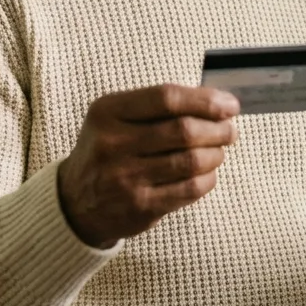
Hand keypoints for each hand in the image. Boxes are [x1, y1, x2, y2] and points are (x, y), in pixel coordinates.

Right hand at [57, 84, 239, 248]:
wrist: (75, 200)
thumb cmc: (108, 150)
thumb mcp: (116, 118)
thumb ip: (157, 107)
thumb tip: (216, 103)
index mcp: (108, 112)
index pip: (166, 98)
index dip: (205, 100)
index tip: (229, 105)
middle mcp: (113, 144)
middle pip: (184, 130)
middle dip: (218, 129)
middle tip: (229, 130)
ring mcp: (125, 178)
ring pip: (191, 161)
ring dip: (215, 154)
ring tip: (219, 150)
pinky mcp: (139, 207)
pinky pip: (189, 190)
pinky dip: (207, 179)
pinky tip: (207, 173)